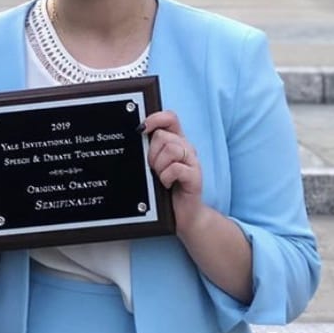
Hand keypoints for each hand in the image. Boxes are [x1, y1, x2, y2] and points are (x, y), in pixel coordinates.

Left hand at [144, 110, 204, 228]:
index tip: (142, 130)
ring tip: (160, 177)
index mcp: (176, 141)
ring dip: (159, 166)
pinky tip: (167, 185)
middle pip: (164, 135)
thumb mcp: (156, 164)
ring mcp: (193, 162)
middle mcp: (186, 148)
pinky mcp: (196, 177)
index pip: (170, 117)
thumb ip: (150, 148)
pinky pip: (176, 168)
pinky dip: (166, 177)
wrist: (184, 214)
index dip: (155, 118)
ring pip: (171, 149)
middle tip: (153, 168)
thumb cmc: (166, 188)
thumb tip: (137, 133)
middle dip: (152, 153)